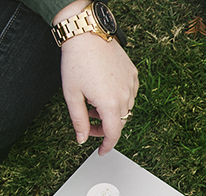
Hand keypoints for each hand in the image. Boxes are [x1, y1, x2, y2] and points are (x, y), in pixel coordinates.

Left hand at [57, 3, 138, 153]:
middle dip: (104, 128)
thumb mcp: (72, 95)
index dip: (107, 146)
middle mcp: (125, 95)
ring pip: (124, 108)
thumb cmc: (77, 62)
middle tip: (89, 124)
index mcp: (110, 104)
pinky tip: (103, 90)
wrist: (87, 34)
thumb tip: (82, 139)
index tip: (102, 151)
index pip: (113, 134)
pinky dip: (118, 98)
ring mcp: (131, 84)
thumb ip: (79, 121)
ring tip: (93, 102)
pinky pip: (129, 93)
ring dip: (110, 112)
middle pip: (119, 122)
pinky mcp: (133, 74)